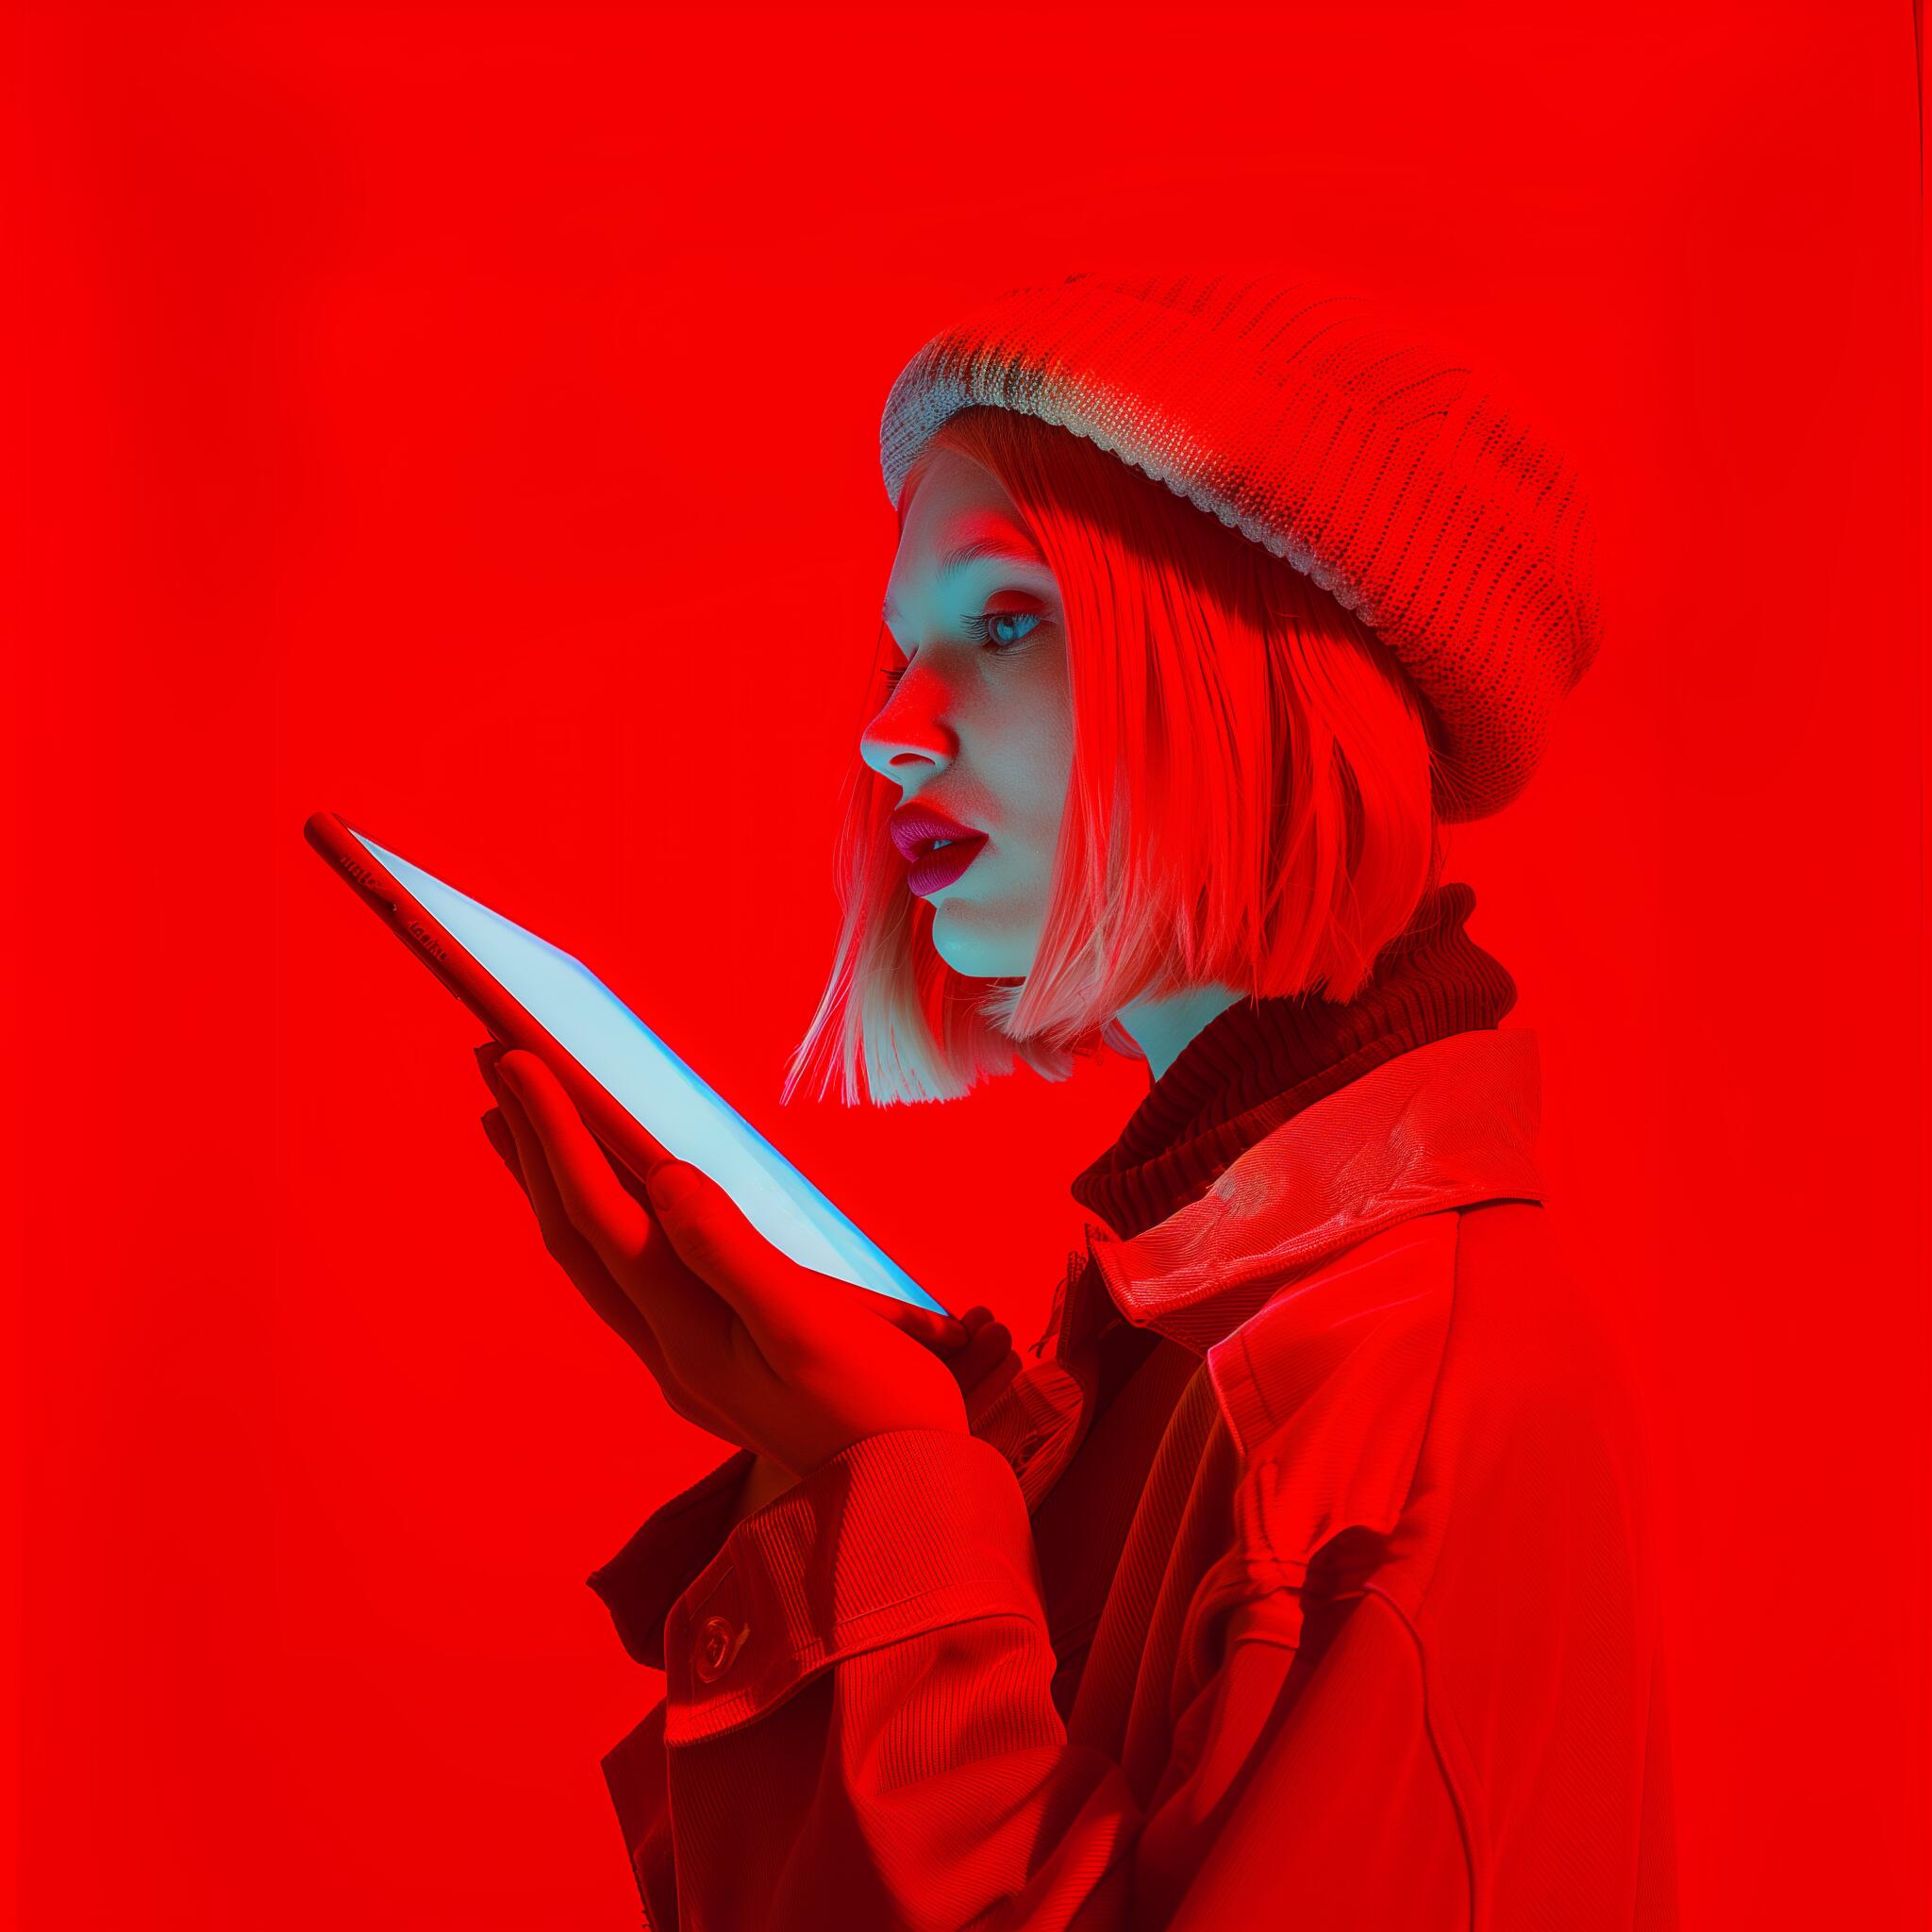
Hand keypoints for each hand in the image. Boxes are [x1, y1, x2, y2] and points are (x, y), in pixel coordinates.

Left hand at [473, 1042, 996, 1478]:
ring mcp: (683, 1353)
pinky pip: (627, 1270)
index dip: (557, 1132)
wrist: (905, 1502)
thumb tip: (664, 1178)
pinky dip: (597, 1215)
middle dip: (531, 1145)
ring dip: (549, 1181)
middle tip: (494, 1062)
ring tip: (514, 1116)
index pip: (600, 1213)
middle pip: (573, 1231)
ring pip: (591, 1254)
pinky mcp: (711, 1354)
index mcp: (685, 1327)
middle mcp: (666, 1342)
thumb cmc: (875, 1410)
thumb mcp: (811, 1326)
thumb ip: (734, 1255)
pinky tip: (608, 1194)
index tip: (521, 1057)